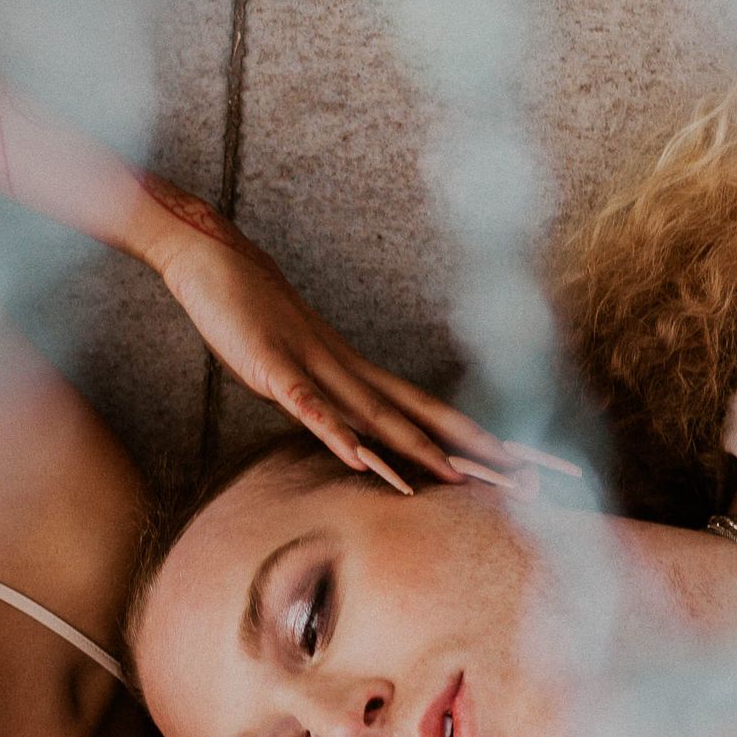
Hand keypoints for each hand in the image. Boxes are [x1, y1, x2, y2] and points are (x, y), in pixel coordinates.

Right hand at [143, 186, 509, 483]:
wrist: (215, 259)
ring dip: (415, 448)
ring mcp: (313, 370)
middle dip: (469, 447)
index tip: (516, 460)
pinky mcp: (273, 371)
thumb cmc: (252, 313)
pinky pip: (310, 408)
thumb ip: (324, 398)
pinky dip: (335, 434)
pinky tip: (360, 459)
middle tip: (521, 474)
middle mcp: (347, 372)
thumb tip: (351, 434)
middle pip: (418, 415)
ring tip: (457, 478)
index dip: (471, 436)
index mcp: (356, 374)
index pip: (425, 410)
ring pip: (374, 415)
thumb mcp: (294, 365)